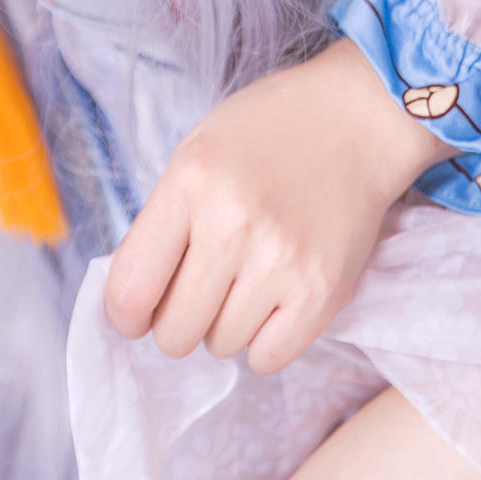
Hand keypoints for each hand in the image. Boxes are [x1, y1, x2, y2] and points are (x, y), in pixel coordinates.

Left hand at [102, 37, 442, 375]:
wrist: (356, 120)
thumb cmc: (267, 133)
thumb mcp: (195, 152)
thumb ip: (161, 222)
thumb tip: (135, 302)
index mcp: (191, 183)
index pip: (130, 290)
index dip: (124, 313)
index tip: (137, 311)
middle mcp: (233, 226)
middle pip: (173, 332)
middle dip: (176, 319)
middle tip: (199, 289)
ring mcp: (281, 263)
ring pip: (220, 345)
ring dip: (224, 323)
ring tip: (246, 278)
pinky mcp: (322, 293)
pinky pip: (267, 359)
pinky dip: (263, 339)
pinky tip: (272, 298)